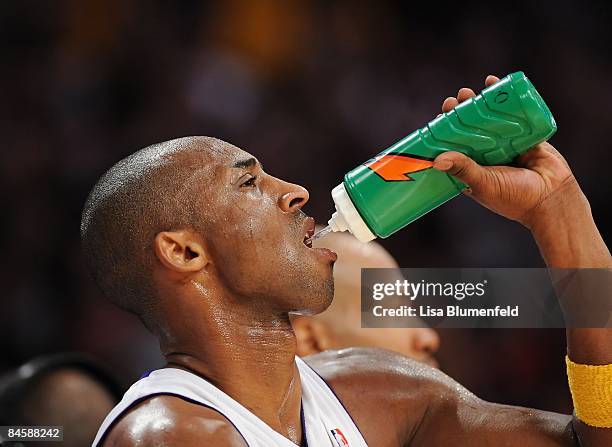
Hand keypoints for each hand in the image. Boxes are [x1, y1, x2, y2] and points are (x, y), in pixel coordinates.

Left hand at [433, 75, 579, 229]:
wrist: (552, 198)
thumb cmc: (514, 198)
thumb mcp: (483, 183)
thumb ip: (463, 169)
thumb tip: (437, 160)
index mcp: (471, 169)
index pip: (452, 146)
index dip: (444, 132)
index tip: (438, 118)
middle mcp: (485, 155)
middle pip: (468, 129)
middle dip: (460, 113)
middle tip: (454, 100)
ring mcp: (505, 144)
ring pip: (489, 120)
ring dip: (478, 104)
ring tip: (468, 92)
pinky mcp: (524, 136)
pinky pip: (513, 115)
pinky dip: (504, 100)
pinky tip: (493, 83)